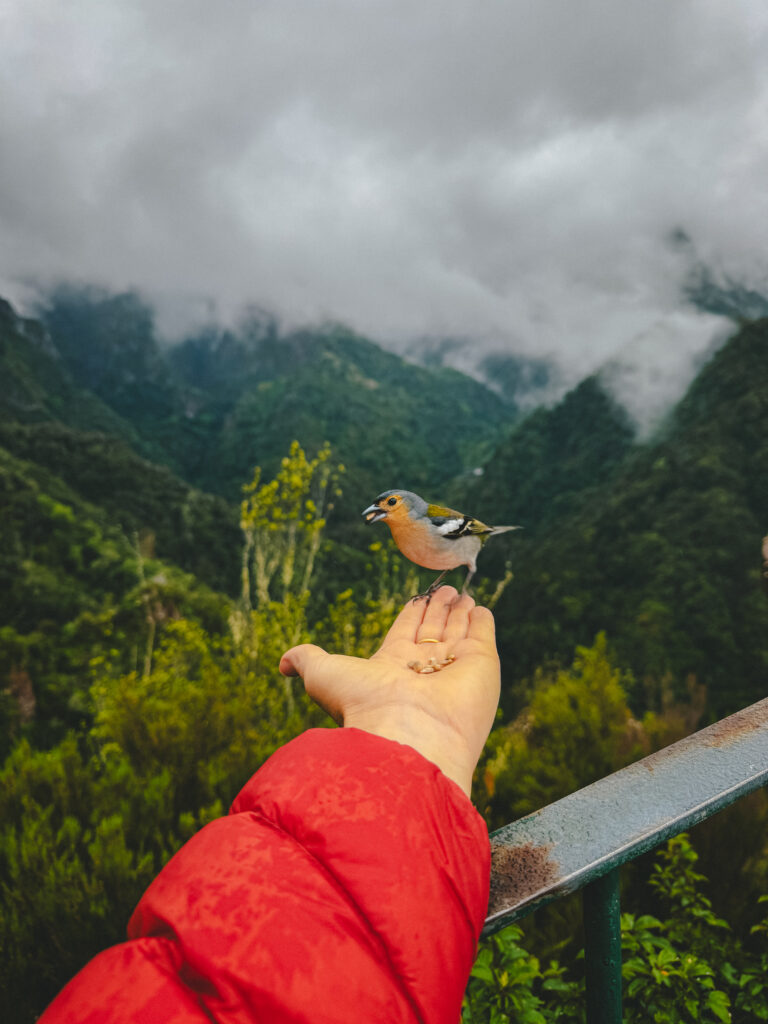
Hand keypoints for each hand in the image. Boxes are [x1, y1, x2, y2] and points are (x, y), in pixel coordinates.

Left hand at [279, 587, 499, 796]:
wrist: (409, 734)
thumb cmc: (363, 706)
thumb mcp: (323, 674)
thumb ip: (306, 661)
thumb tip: (281, 663)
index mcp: (392, 670)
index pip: (405, 634)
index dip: (411, 614)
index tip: (417, 598)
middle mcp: (425, 670)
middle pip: (433, 632)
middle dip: (438, 610)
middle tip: (445, 590)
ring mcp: (455, 668)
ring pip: (458, 632)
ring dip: (459, 612)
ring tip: (460, 593)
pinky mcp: (482, 664)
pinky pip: (482, 635)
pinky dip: (482, 621)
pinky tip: (479, 609)